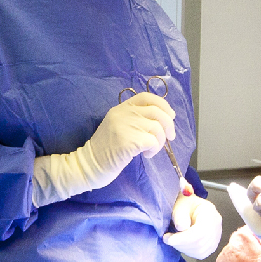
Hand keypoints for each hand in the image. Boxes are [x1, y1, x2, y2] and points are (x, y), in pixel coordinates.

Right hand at [28, 92, 175, 206]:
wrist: (90, 165)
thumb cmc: (107, 149)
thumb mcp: (118, 126)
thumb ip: (135, 118)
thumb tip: (163, 119)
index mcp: (121, 108)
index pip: (146, 97)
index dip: (163, 104)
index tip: (170, 115)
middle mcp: (122, 113)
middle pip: (156, 111)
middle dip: (169, 125)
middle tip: (170, 137)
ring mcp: (124, 126)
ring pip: (157, 127)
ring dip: (160, 141)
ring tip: (151, 150)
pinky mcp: (128, 141)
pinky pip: (153, 141)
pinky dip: (154, 150)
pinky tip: (145, 155)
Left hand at [162, 191, 220, 259]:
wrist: (191, 207)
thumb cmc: (185, 205)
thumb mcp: (180, 206)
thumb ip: (180, 216)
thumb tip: (181, 228)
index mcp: (210, 213)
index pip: (200, 231)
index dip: (183, 238)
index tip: (169, 239)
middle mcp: (216, 226)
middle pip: (200, 243)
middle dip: (181, 244)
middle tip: (168, 239)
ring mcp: (216, 237)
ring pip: (200, 251)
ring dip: (183, 248)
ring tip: (173, 240)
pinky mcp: (212, 245)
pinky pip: (201, 254)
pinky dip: (188, 252)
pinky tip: (181, 244)